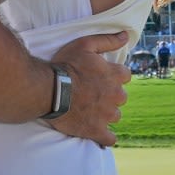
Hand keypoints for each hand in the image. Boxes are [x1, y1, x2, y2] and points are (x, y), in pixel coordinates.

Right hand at [46, 31, 130, 146]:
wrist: (49, 90)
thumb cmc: (66, 65)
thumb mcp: (85, 44)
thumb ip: (108, 40)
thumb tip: (126, 35)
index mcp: (115, 76)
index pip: (125, 76)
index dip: (113, 75)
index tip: (101, 77)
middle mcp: (115, 96)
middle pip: (121, 97)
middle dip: (110, 95)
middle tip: (93, 93)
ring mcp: (106, 115)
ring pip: (115, 116)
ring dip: (106, 113)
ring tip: (90, 109)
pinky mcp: (96, 130)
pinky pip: (109, 138)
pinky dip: (105, 136)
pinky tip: (99, 132)